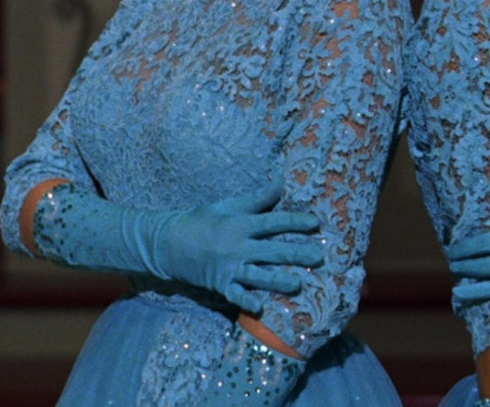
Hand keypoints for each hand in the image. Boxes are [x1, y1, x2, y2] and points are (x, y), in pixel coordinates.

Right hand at [33, 176, 323, 313]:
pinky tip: (262, 308)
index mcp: (240, 224)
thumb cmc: (202, 220)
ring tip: (298, 284)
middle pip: (272, 250)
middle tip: (319, 256)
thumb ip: (257, 198)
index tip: (315, 222)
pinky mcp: (221, 284)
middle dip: (297, 253)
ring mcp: (229, 267)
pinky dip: (248, 301)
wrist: (169, 243)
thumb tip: (282, 181)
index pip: (273, 222)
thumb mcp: (229, 205)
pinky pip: (236, 295)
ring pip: (259, 275)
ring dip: (279, 280)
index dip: (295, 221)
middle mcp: (237, 246)